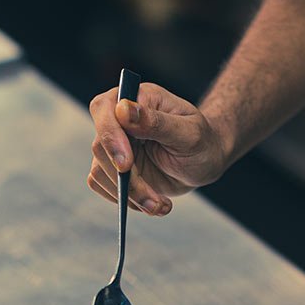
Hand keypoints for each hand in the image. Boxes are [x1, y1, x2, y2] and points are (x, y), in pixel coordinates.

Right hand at [87, 82, 227, 214]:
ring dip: (131, 196)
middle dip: (127, 180)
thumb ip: (156, 122)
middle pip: (100, 148)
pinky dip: (128, 201)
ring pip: (100, 172)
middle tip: (154, 200)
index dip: (110, 136)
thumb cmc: (201, 141)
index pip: (104, 109)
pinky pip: (104, 188)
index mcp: (137, 99)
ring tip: (161, 205)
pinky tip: (154, 203)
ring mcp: (113, 145)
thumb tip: (123, 109)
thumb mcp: (189, 132)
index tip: (126, 164)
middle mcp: (119, 120)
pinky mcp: (112, 168)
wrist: (204, 162)